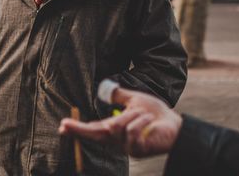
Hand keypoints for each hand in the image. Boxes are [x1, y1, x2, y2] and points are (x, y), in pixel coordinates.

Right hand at [58, 87, 182, 157]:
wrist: (176, 125)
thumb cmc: (156, 114)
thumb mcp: (134, 100)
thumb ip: (119, 96)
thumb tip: (104, 88)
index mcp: (115, 129)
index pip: (93, 129)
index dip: (77, 128)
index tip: (63, 126)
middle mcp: (118, 141)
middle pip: (94, 135)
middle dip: (79, 130)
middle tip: (65, 125)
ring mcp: (126, 147)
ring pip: (116, 127)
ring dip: (132, 114)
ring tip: (145, 113)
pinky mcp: (137, 151)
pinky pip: (131, 133)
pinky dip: (140, 121)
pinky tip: (150, 120)